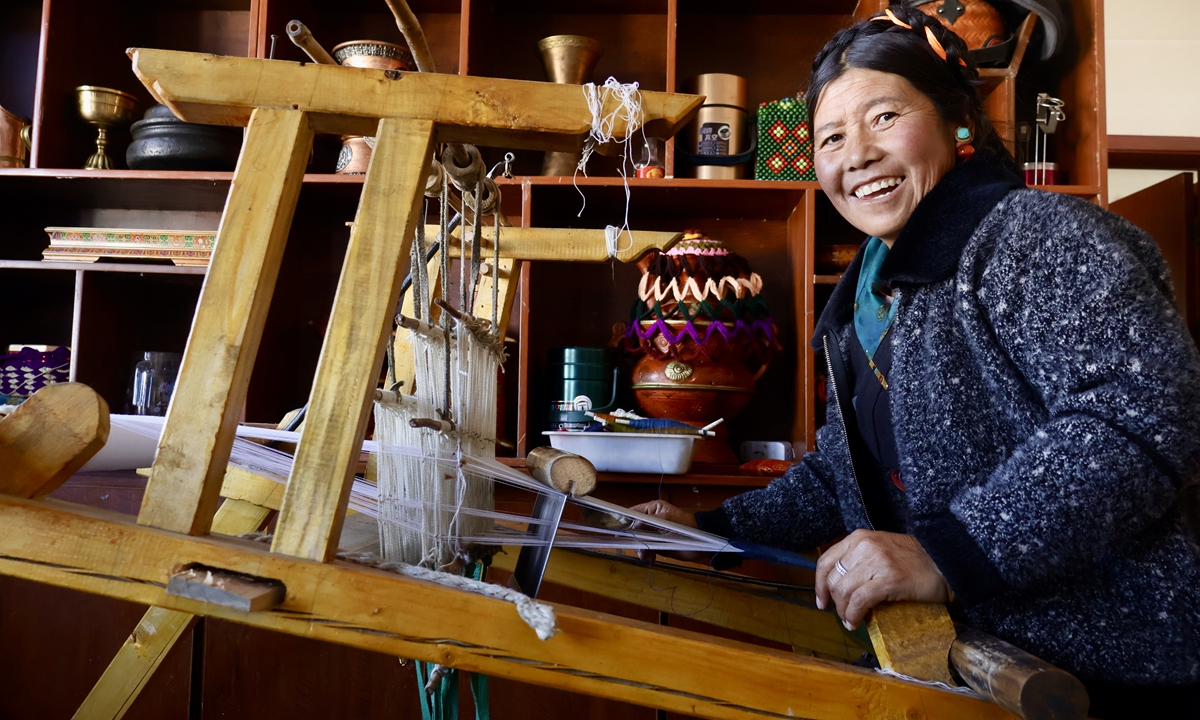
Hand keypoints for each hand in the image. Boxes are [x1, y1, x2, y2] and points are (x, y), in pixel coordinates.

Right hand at [628, 500, 706, 562]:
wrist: (703, 541)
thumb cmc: (685, 526)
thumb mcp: (666, 522)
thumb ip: (647, 524)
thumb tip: (631, 528)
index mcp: (652, 509)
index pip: (631, 512)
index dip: (622, 520)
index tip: (614, 530)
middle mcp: (650, 521)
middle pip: (632, 529)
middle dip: (632, 539)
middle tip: (636, 546)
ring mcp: (654, 534)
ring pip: (638, 541)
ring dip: (640, 549)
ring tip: (647, 555)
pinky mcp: (658, 545)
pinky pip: (646, 550)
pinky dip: (646, 555)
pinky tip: (651, 558)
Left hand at [815, 529, 951, 630]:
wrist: (944, 562)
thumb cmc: (912, 559)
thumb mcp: (879, 548)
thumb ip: (858, 559)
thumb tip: (837, 586)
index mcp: (858, 538)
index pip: (825, 562)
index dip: (818, 585)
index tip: (821, 601)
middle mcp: (864, 547)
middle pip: (833, 580)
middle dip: (834, 602)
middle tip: (843, 614)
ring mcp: (876, 562)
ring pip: (844, 592)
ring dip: (844, 612)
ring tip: (851, 620)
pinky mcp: (889, 579)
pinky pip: (860, 601)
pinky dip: (853, 615)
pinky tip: (857, 622)